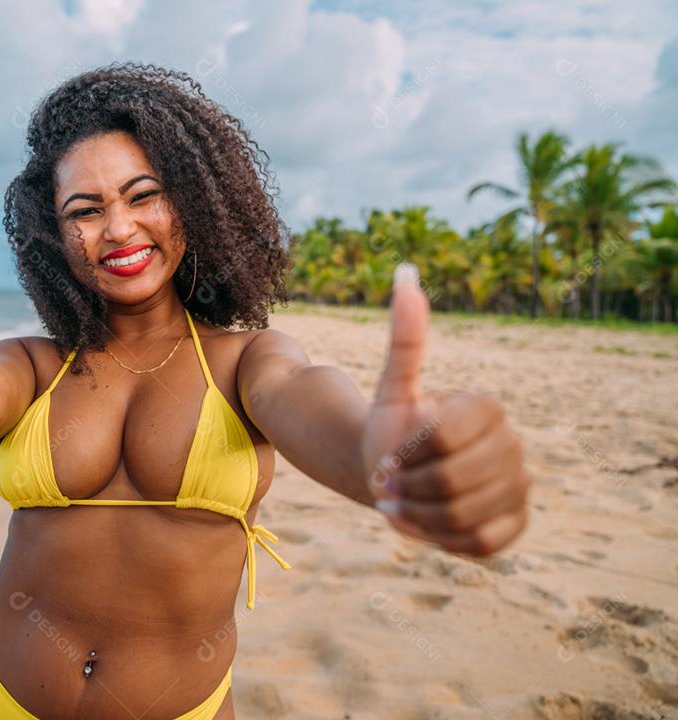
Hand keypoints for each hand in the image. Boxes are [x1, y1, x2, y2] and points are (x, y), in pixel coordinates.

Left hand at [360, 264, 530, 554]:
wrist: (400, 473)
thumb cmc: (392, 429)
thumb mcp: (391, 386)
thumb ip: (405, 340)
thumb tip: (406, 277)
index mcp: (485, 408)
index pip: (442, 437)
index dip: (405, 453)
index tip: (386, 457)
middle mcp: (513, 445)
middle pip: (453, 481)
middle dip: (409, 488)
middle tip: (388, 486)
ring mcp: (520, 486)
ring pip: (466, 515)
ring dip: (419, 517)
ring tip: (400, 507)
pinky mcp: (516, 523)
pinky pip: (484, 543)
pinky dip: (444, 540)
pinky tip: (423, 525)